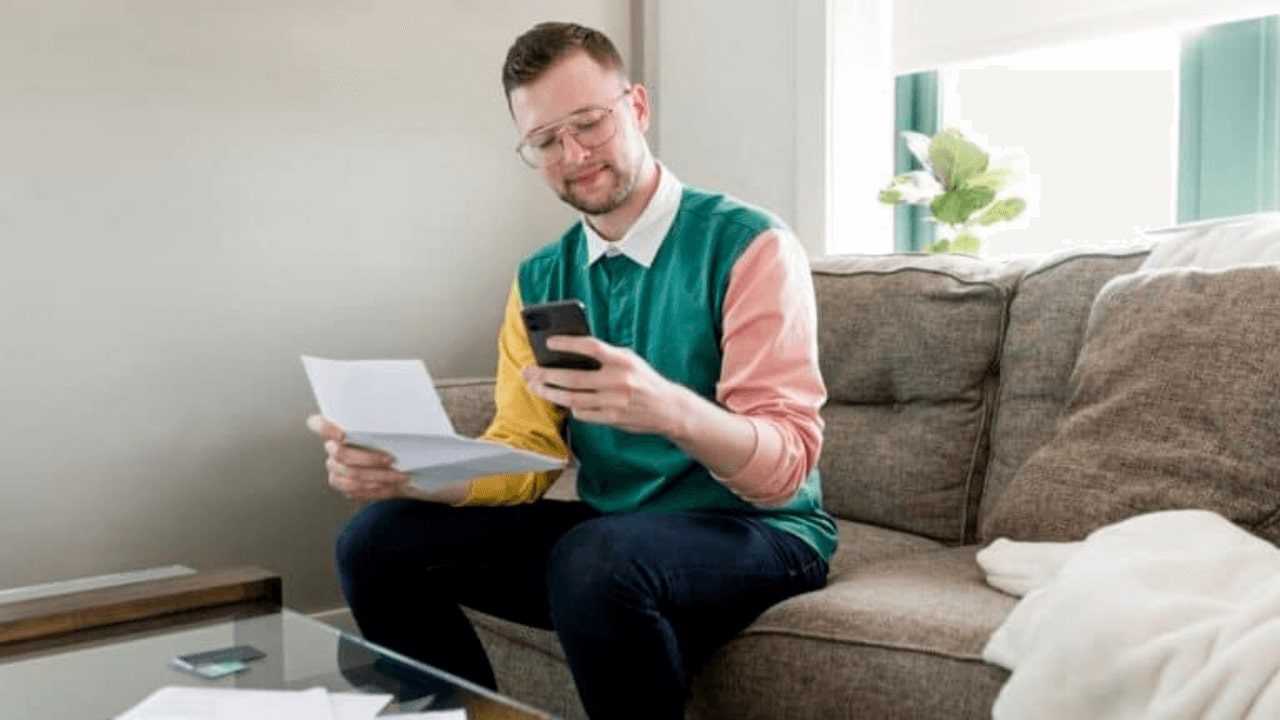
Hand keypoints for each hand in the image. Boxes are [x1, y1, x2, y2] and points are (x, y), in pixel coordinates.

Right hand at [305, 415, 408, 500]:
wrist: (394, 461)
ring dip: (380, 477)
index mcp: (337, 428)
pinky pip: (356, 490)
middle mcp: (331, 448)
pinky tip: (393, 485)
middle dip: (370, 459)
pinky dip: (377, 489)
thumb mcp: (385, 427)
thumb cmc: (389, 439)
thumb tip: (393, 417)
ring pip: (352, 476)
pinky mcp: (341, 484)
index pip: (318, 424)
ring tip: (400, 477)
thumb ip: (380, 424)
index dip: (324, 429)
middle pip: (342, 455)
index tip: (342, 434)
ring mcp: (334, 468)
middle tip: (392, 459)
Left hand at [521, 336, 685, 436]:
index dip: (568, 343)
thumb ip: (605, 356)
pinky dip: (571, 407)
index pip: (591, 346)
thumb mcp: (630, 360)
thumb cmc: (644, 380)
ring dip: (550, 393)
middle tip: (529, 371)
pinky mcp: (612, 418)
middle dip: (546, 375)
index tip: (549, 342)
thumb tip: (570, 353)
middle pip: (573, 377)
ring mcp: (614, 401)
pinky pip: (583, 413)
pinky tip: (564, 401)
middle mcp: (618, 380)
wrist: (668, 408)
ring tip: (535, 387)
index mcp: (623, 360)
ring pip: (572, 398)